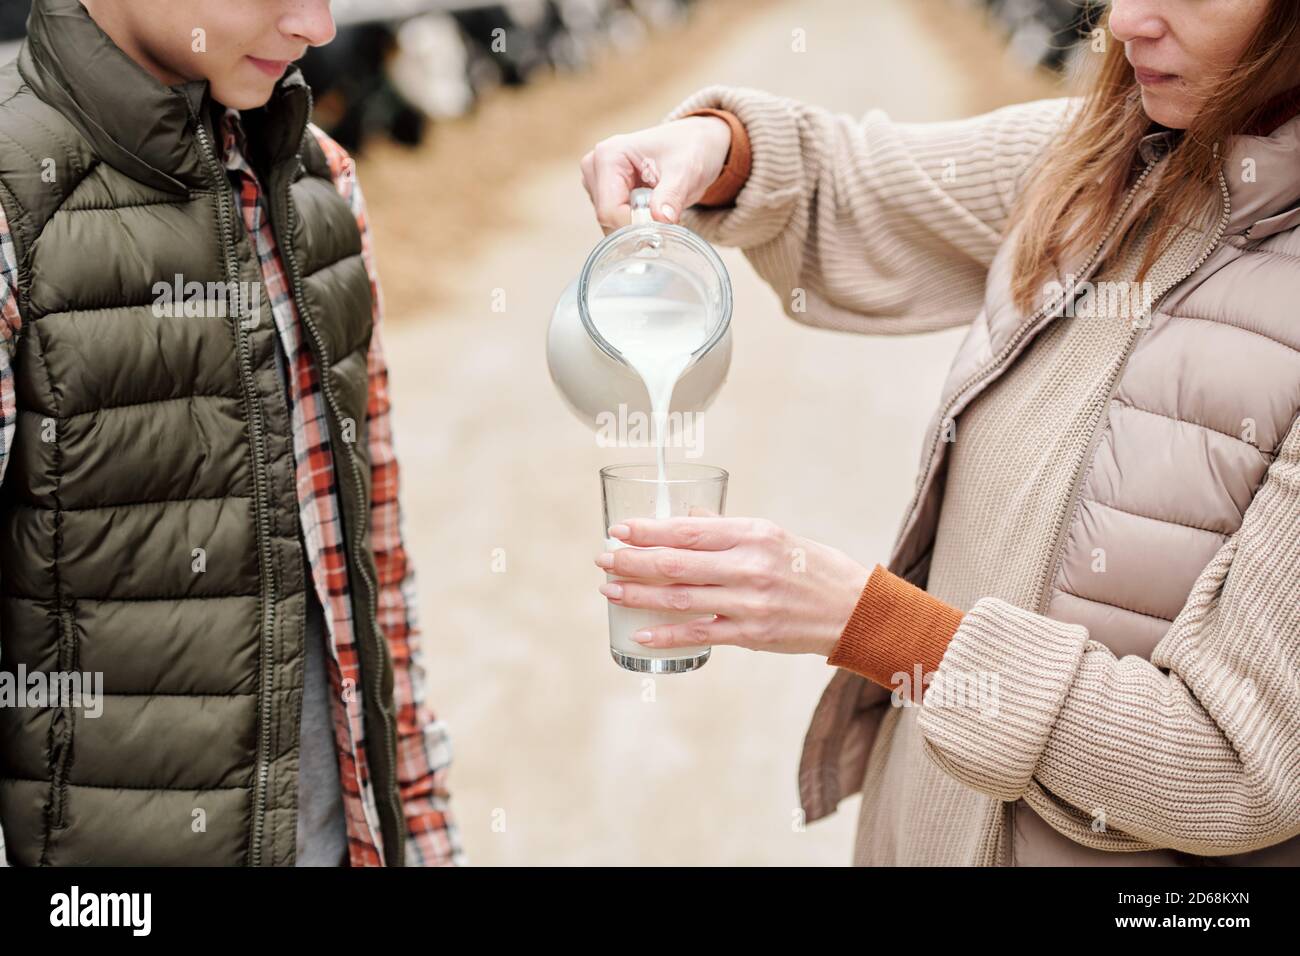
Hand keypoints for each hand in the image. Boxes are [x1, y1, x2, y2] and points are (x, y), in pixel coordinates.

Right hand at [580, 115, 731, 233]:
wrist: (693, 144)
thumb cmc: (689, 149)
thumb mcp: (685, 171)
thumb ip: (671, 195)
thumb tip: (662, 219)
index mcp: (608, 156)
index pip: (609, 210)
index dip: (634, 224)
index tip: (662, 223)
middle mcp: (595, 167)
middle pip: (607, 217)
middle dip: (636, 224)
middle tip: (666, 214)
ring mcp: (597, 180)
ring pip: (610, 222)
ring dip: (637, 224)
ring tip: (660, 206)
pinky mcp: (604, 192)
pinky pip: (615, 220)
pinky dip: (635, 222)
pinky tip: (652, 208)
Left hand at [594, 515, 870, 656]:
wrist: (856, 610)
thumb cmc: (813, 568)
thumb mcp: (774, 536)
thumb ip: (728, 529)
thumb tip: (686, 519)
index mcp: (754, 534)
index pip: (688, 531)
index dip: (648, 531)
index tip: (619, 529)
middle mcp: (749, 566)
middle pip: (675, 564)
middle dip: (632, 561)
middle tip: (603, 559)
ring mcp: (749, 603)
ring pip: (680, 599)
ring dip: (638, 594)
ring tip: (610, 590)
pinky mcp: (751, 635)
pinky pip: (698, 633)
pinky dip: (666, 634)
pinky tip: (640, 631)